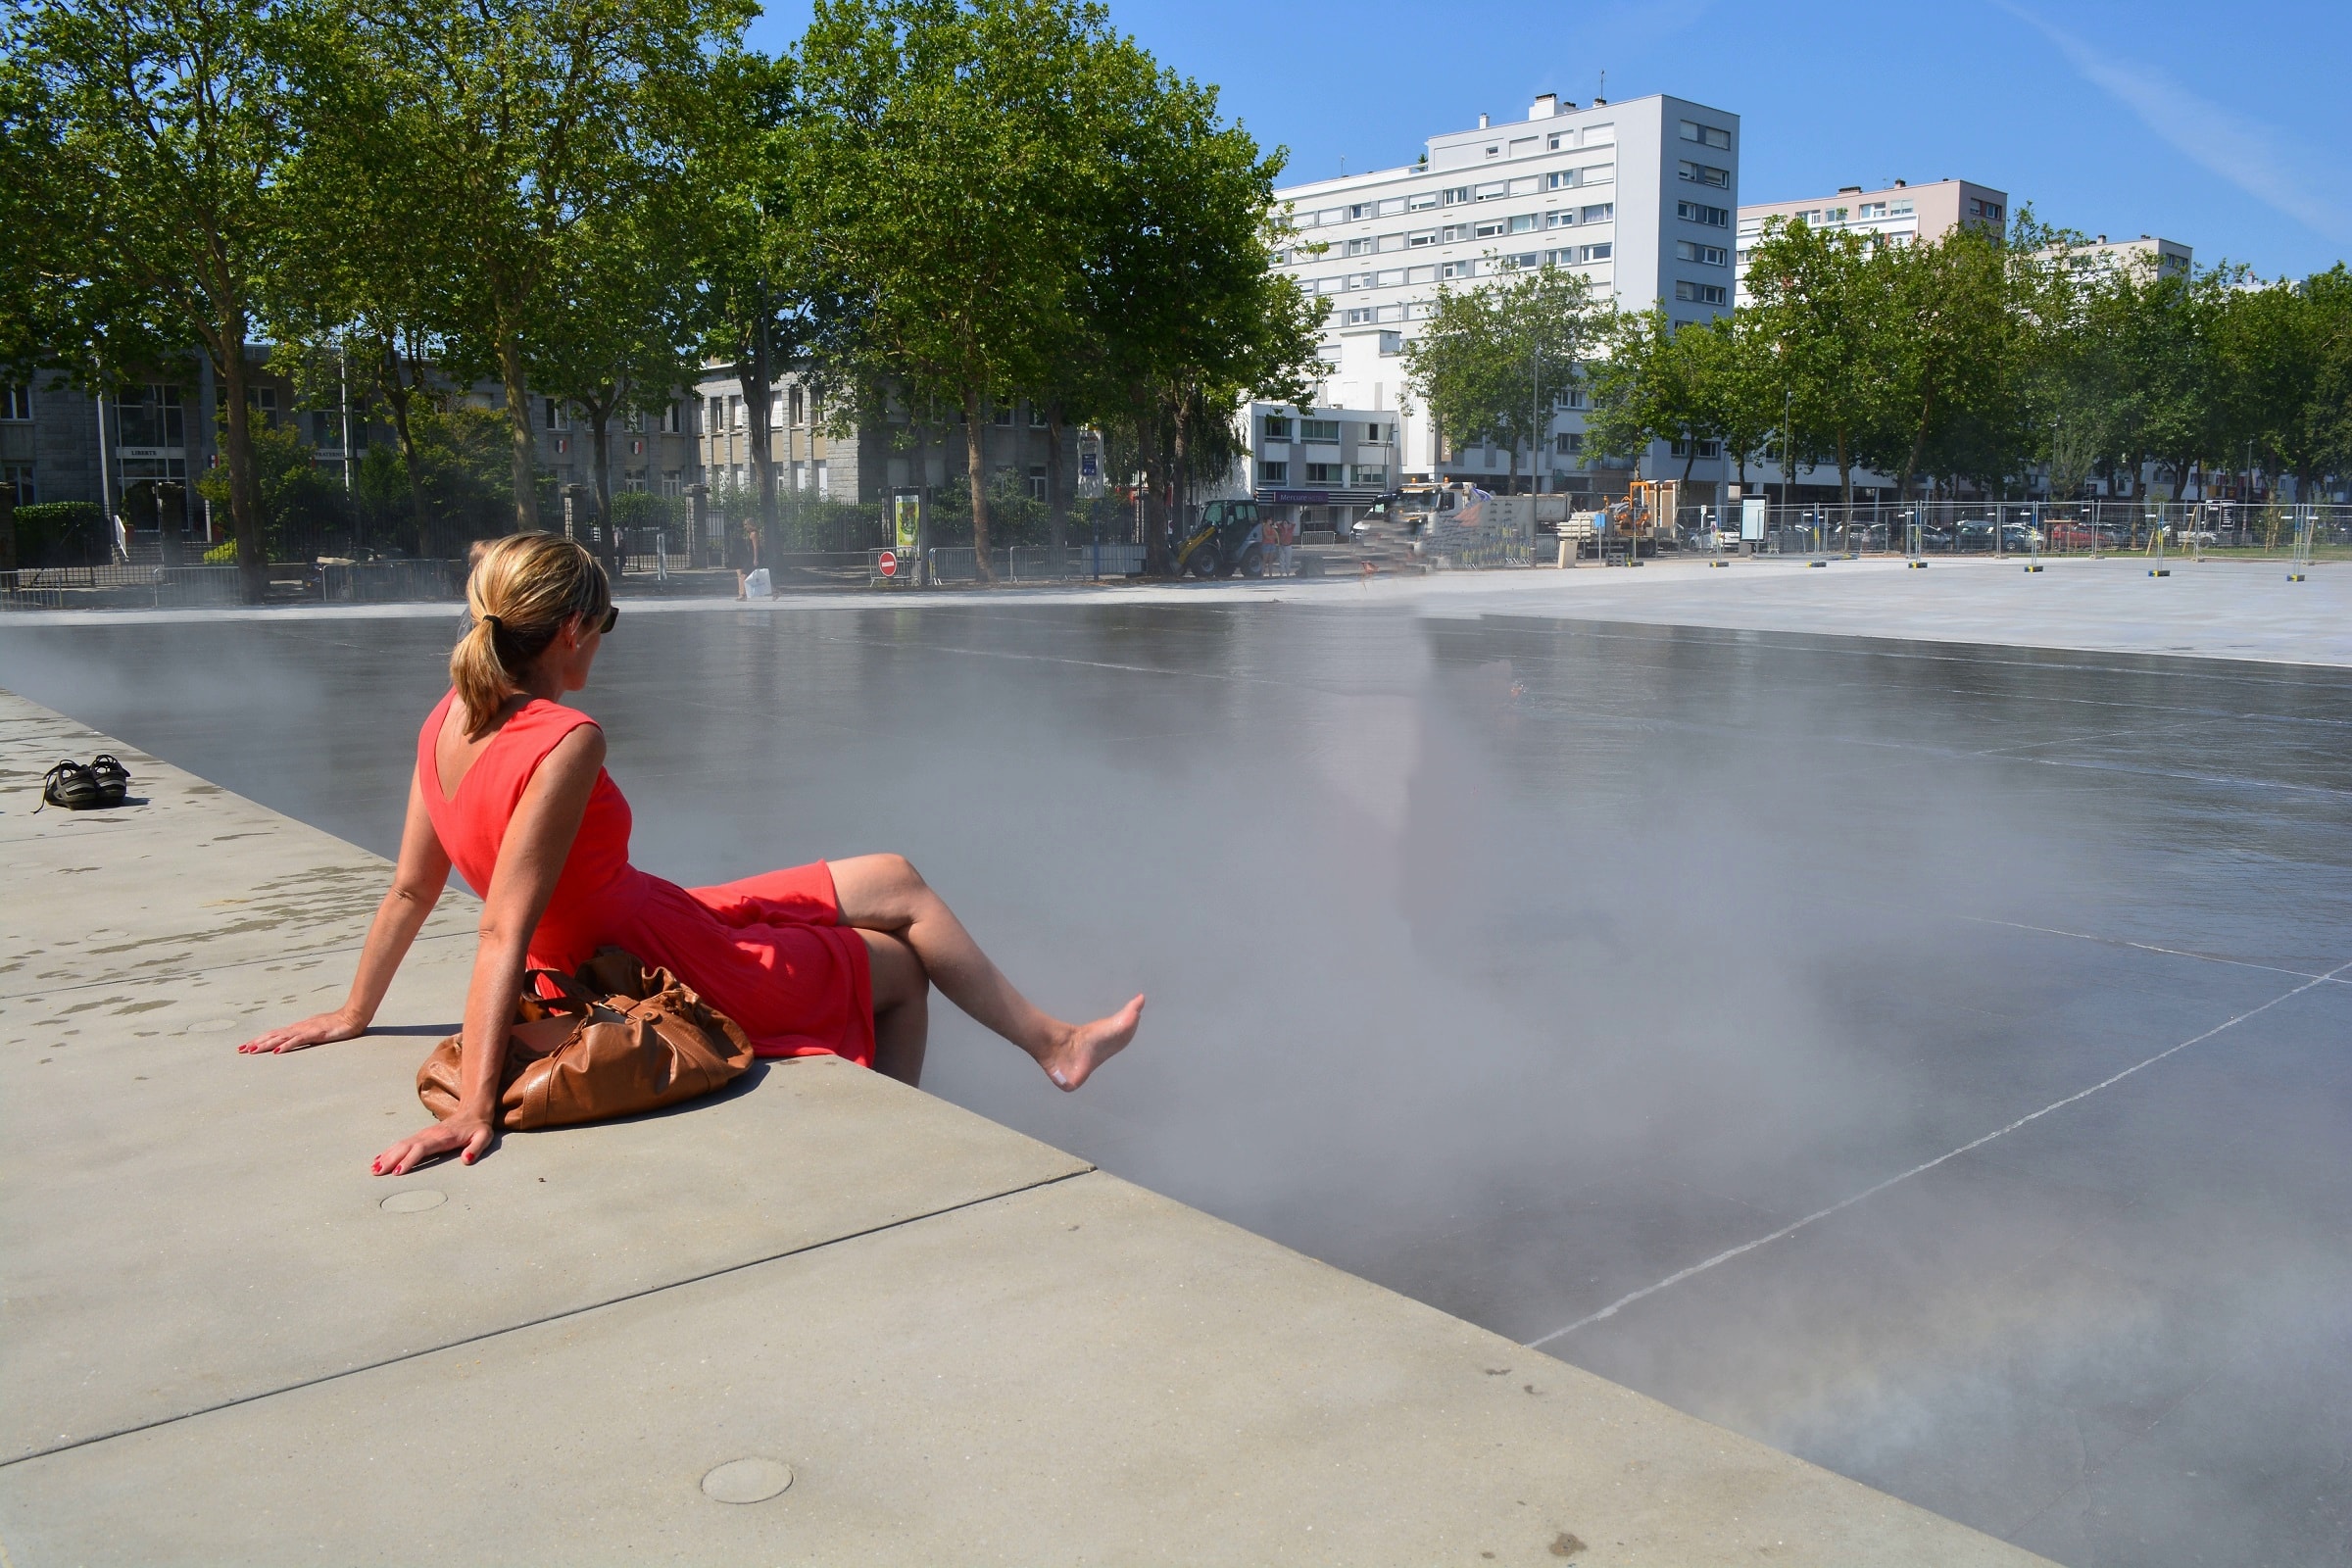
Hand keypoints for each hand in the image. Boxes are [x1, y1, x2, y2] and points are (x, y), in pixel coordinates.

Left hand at [239, 1007, 365, 1054]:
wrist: (352, 1016)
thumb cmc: (337, 1024)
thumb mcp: (316, 1030)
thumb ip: (305, 1035)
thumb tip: (293, 1041)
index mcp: (297, 1028)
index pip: (274, 1034)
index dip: (259, 1040)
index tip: (246, 1046)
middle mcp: (298, 1028)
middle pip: (272, 1035)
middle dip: (255, 1043)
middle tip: (240, 1050)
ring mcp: (306, 1030)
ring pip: (281, 1038)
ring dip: (265, 1044)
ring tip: (251, 1051)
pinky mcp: (315, 1034)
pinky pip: (298, 1040)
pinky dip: (287, 1045)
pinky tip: (277, 1051)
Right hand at [374, 1114, 494, 1175]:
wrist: (473, 1111)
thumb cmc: (478, 1128)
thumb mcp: (484, 1137)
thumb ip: (476, 1148)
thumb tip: (466, 1159)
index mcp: (442, 1137)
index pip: (422, 1149)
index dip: (410, 1160)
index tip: (398, 1172)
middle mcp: (429, 1135)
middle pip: (406, 1147)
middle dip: (391, 1160)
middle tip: (377, 1173)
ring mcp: (423, 1134)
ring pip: (401, 1145)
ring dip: (387, 1156)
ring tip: (374, 1169)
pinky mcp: (420, 1136)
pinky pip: (402, 1144)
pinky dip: (389, 1151)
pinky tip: (379, 1159)